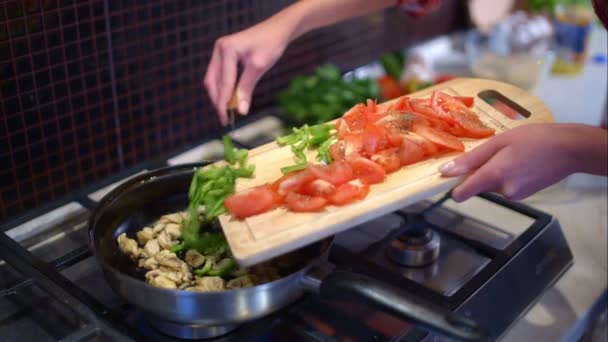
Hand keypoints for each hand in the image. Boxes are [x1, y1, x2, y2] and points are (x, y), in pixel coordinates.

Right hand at [203, 21, 290, 125]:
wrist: (278, 30)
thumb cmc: (271, 45)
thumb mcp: (259, 68)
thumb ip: (247, 89)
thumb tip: (240, 111)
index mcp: (227, 50)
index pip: (223, 83)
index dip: (223, 103)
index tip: (225, 120)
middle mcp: (219, 49)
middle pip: (212, 82)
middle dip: (218, 101)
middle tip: (225, 119)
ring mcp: (220, 51)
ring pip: (214, 80)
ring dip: (220, 96)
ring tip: (228, 112)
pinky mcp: (224, 55)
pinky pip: (220, 75)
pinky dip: (224, 88)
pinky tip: (230, 99)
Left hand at [439, 123, 605, 201]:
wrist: (570, 149)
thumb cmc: (535, 139)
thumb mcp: (499, 142)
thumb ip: (471, 159)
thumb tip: (446, 171)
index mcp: (493, 176)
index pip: (460, 194)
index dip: (453, 186)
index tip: (452, 175)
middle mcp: (502, 190)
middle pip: (477, 185)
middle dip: (480, 171)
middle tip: (495, 151)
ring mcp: (514, 195)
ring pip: (491, 184)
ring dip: (495, 171)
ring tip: (512, 154)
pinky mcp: (524, 195)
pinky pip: (505, 185)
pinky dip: (507, 175)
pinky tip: (521, 161)